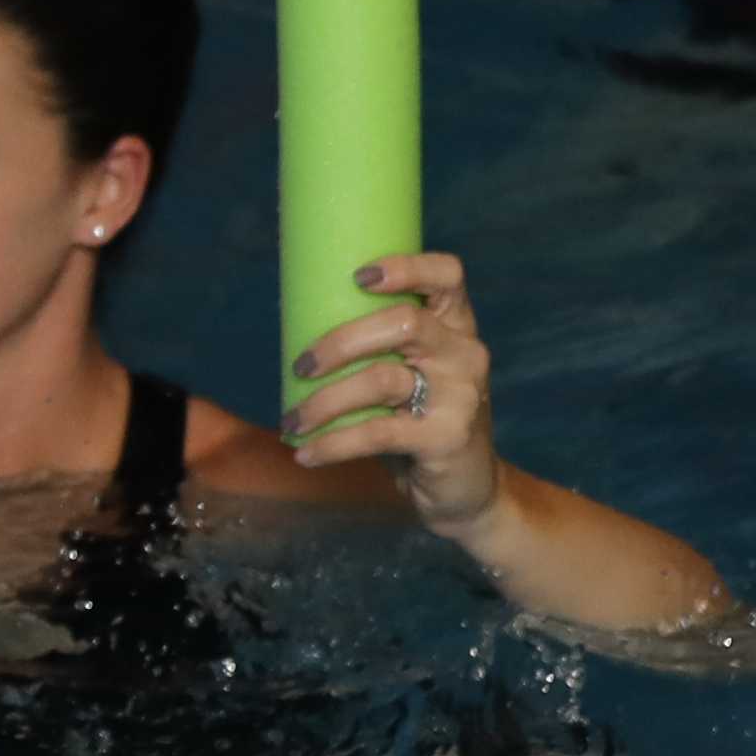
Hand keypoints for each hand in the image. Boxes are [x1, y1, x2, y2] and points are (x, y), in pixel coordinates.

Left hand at [287, 251, 503, 533]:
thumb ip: (372, 349)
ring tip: (291, 422)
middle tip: (299, 367)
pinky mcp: (449, 437)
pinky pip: (378, 433)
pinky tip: (306, 454)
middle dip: (340, 342)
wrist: (463, 487)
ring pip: (382, 379)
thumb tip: (292, 330)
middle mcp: (465, 353)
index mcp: (454, 326)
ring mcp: (463, 394)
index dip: (406, 268)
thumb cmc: (415, 420)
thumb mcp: (404, 375)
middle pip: (404, 323)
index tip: (356, 277)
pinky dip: (333, 444)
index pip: (447, 276)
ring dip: (323, 402)